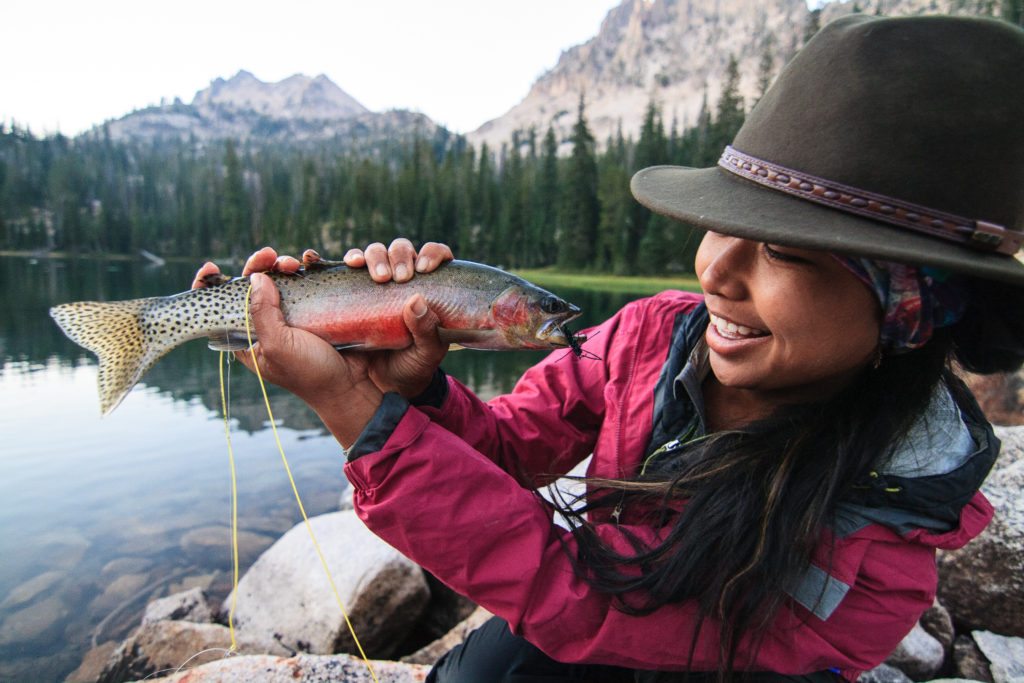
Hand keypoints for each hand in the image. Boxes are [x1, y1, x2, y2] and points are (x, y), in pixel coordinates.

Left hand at [190, 240, 453, 442]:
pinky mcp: (315, 309)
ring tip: (295, 265)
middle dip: (258, 266)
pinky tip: (310, 264)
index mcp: (247, 339)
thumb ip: (261, 312)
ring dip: (284, 265)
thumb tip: (256, 278)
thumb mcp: (278, 345)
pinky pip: (306, 282)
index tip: (212, 268)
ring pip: (279, 279)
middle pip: (251, 286)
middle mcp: (267, 325)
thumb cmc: (310, 373)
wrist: (351, 384)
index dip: (210, 286)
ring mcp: (292, 316)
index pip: (220, 308)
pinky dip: (307, 269)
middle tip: (271, 258)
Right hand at [341, 239, 453, 395]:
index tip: (423, 269)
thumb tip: (416, 300)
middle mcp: (403, 278)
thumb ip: (427, 330)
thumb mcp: (427, 352)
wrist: (385, 385)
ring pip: (374, 253)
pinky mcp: (352, 290)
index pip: (435, 255)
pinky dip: (343, 259)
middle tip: (395, 278)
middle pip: (400, 249)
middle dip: (397, 256)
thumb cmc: (414, 364)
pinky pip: (345, 267)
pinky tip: (341, 263)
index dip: (432, 253)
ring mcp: (376, 282)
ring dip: (371, 257)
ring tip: (372, 276)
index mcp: (429, 286)